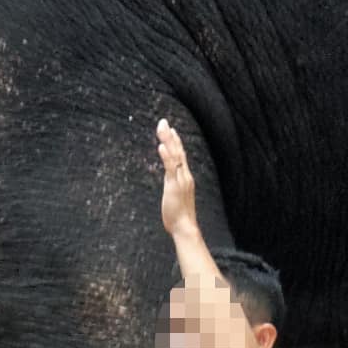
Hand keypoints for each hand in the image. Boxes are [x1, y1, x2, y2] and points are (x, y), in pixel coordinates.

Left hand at [155, 120, 203, 243]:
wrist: (185, 226)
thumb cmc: (179, 215)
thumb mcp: (175, 196)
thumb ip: (173, 185)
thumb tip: (169, 179)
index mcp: (185, 177)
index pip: (180, 155)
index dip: (175, 142)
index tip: (171, 130)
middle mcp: (185, 175)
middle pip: (178, 151)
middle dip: (170, 136)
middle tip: (163, 121)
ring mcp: (180, 179)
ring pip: (174, 155)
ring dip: (168, 140)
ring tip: (162, 128)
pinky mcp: (174, 185)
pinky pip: (170, 168)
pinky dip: (166, 156)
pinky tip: (162, 146)